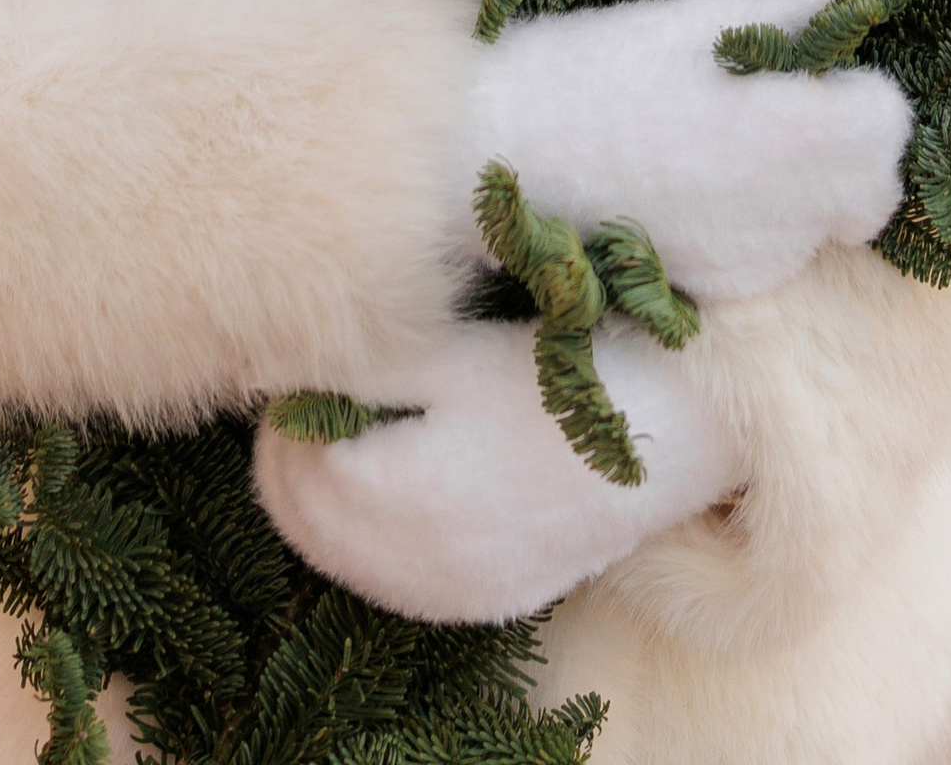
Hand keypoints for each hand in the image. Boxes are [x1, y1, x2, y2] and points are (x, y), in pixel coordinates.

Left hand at [256, 317, 740, 624]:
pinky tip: (397, 470)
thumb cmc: (564, 372)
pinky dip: (366, 525)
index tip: (315, 349)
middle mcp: (417, 573)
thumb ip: (357, 365)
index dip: (289, 397)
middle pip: (298, 515)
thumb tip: (273, 370)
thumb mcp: (453, 353)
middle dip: (294, 446)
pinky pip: (384, 572)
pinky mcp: (480, 601)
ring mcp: (450, 596)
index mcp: (402, 505)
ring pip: (333, 551)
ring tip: (362, 417)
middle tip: (326, 381)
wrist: (677, 430)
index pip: (289, 460)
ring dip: (324, 488)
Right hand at [459, 0, 908, 302]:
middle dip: (857, 146)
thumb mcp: (690, 18)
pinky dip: (771, 222)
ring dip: (820, 186)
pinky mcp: (717, 286)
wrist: (504, 153)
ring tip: (750, 139)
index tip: (819, 64)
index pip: (888, 121)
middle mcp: (783, 209)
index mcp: (787, 130)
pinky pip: (779, 254)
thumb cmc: (595, 66)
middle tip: (801, 101)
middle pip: (877, 188)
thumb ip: (778, 7)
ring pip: (832, 227)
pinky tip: (713, 183)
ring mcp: (751, 258)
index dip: (863, 87)